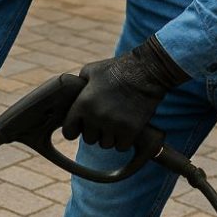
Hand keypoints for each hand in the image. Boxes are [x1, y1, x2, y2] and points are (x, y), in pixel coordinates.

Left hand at [63, 36, 188, 151]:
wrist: (147, 70)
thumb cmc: (117, 69)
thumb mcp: (91, 71)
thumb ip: (78, 86)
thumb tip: (69, 93)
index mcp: (82, 105)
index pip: (69, 132)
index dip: (75, 130)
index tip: (83, 125)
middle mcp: (96, 117)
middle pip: (89, 140)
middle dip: (96, 132)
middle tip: (106, 120)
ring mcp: (113, 124)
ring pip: (106, 144)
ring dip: (111, 136)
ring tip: (117, 122)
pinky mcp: (130, 130)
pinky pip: (121, 146)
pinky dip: (124, 140)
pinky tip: (127, 128)